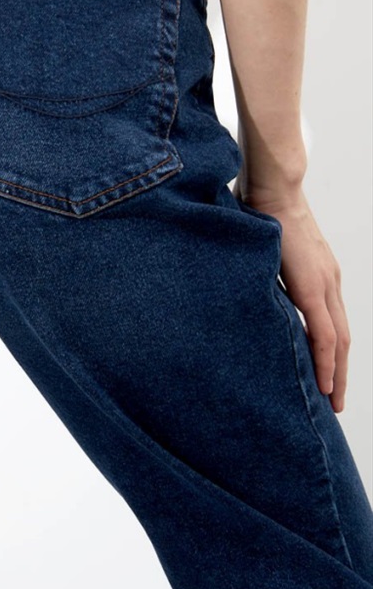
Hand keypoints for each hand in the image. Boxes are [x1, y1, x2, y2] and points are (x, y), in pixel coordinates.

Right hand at [233, 180, 350, 412]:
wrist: (273, 187)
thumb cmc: (261, 210)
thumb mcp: (265, 250)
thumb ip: (264, 271)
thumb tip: (246, 286)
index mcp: (320, 274)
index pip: (331, 323)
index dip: (330, 352)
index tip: (323, 375)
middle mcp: (330, 282)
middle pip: (342, 338)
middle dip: (338, 372)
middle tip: (332, 401)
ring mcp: (325, 284)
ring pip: (338, 341)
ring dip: (335, 373)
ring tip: (329, 399)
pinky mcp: (314, 287)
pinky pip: (324, 334)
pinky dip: (325, 360)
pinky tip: (323, 382)